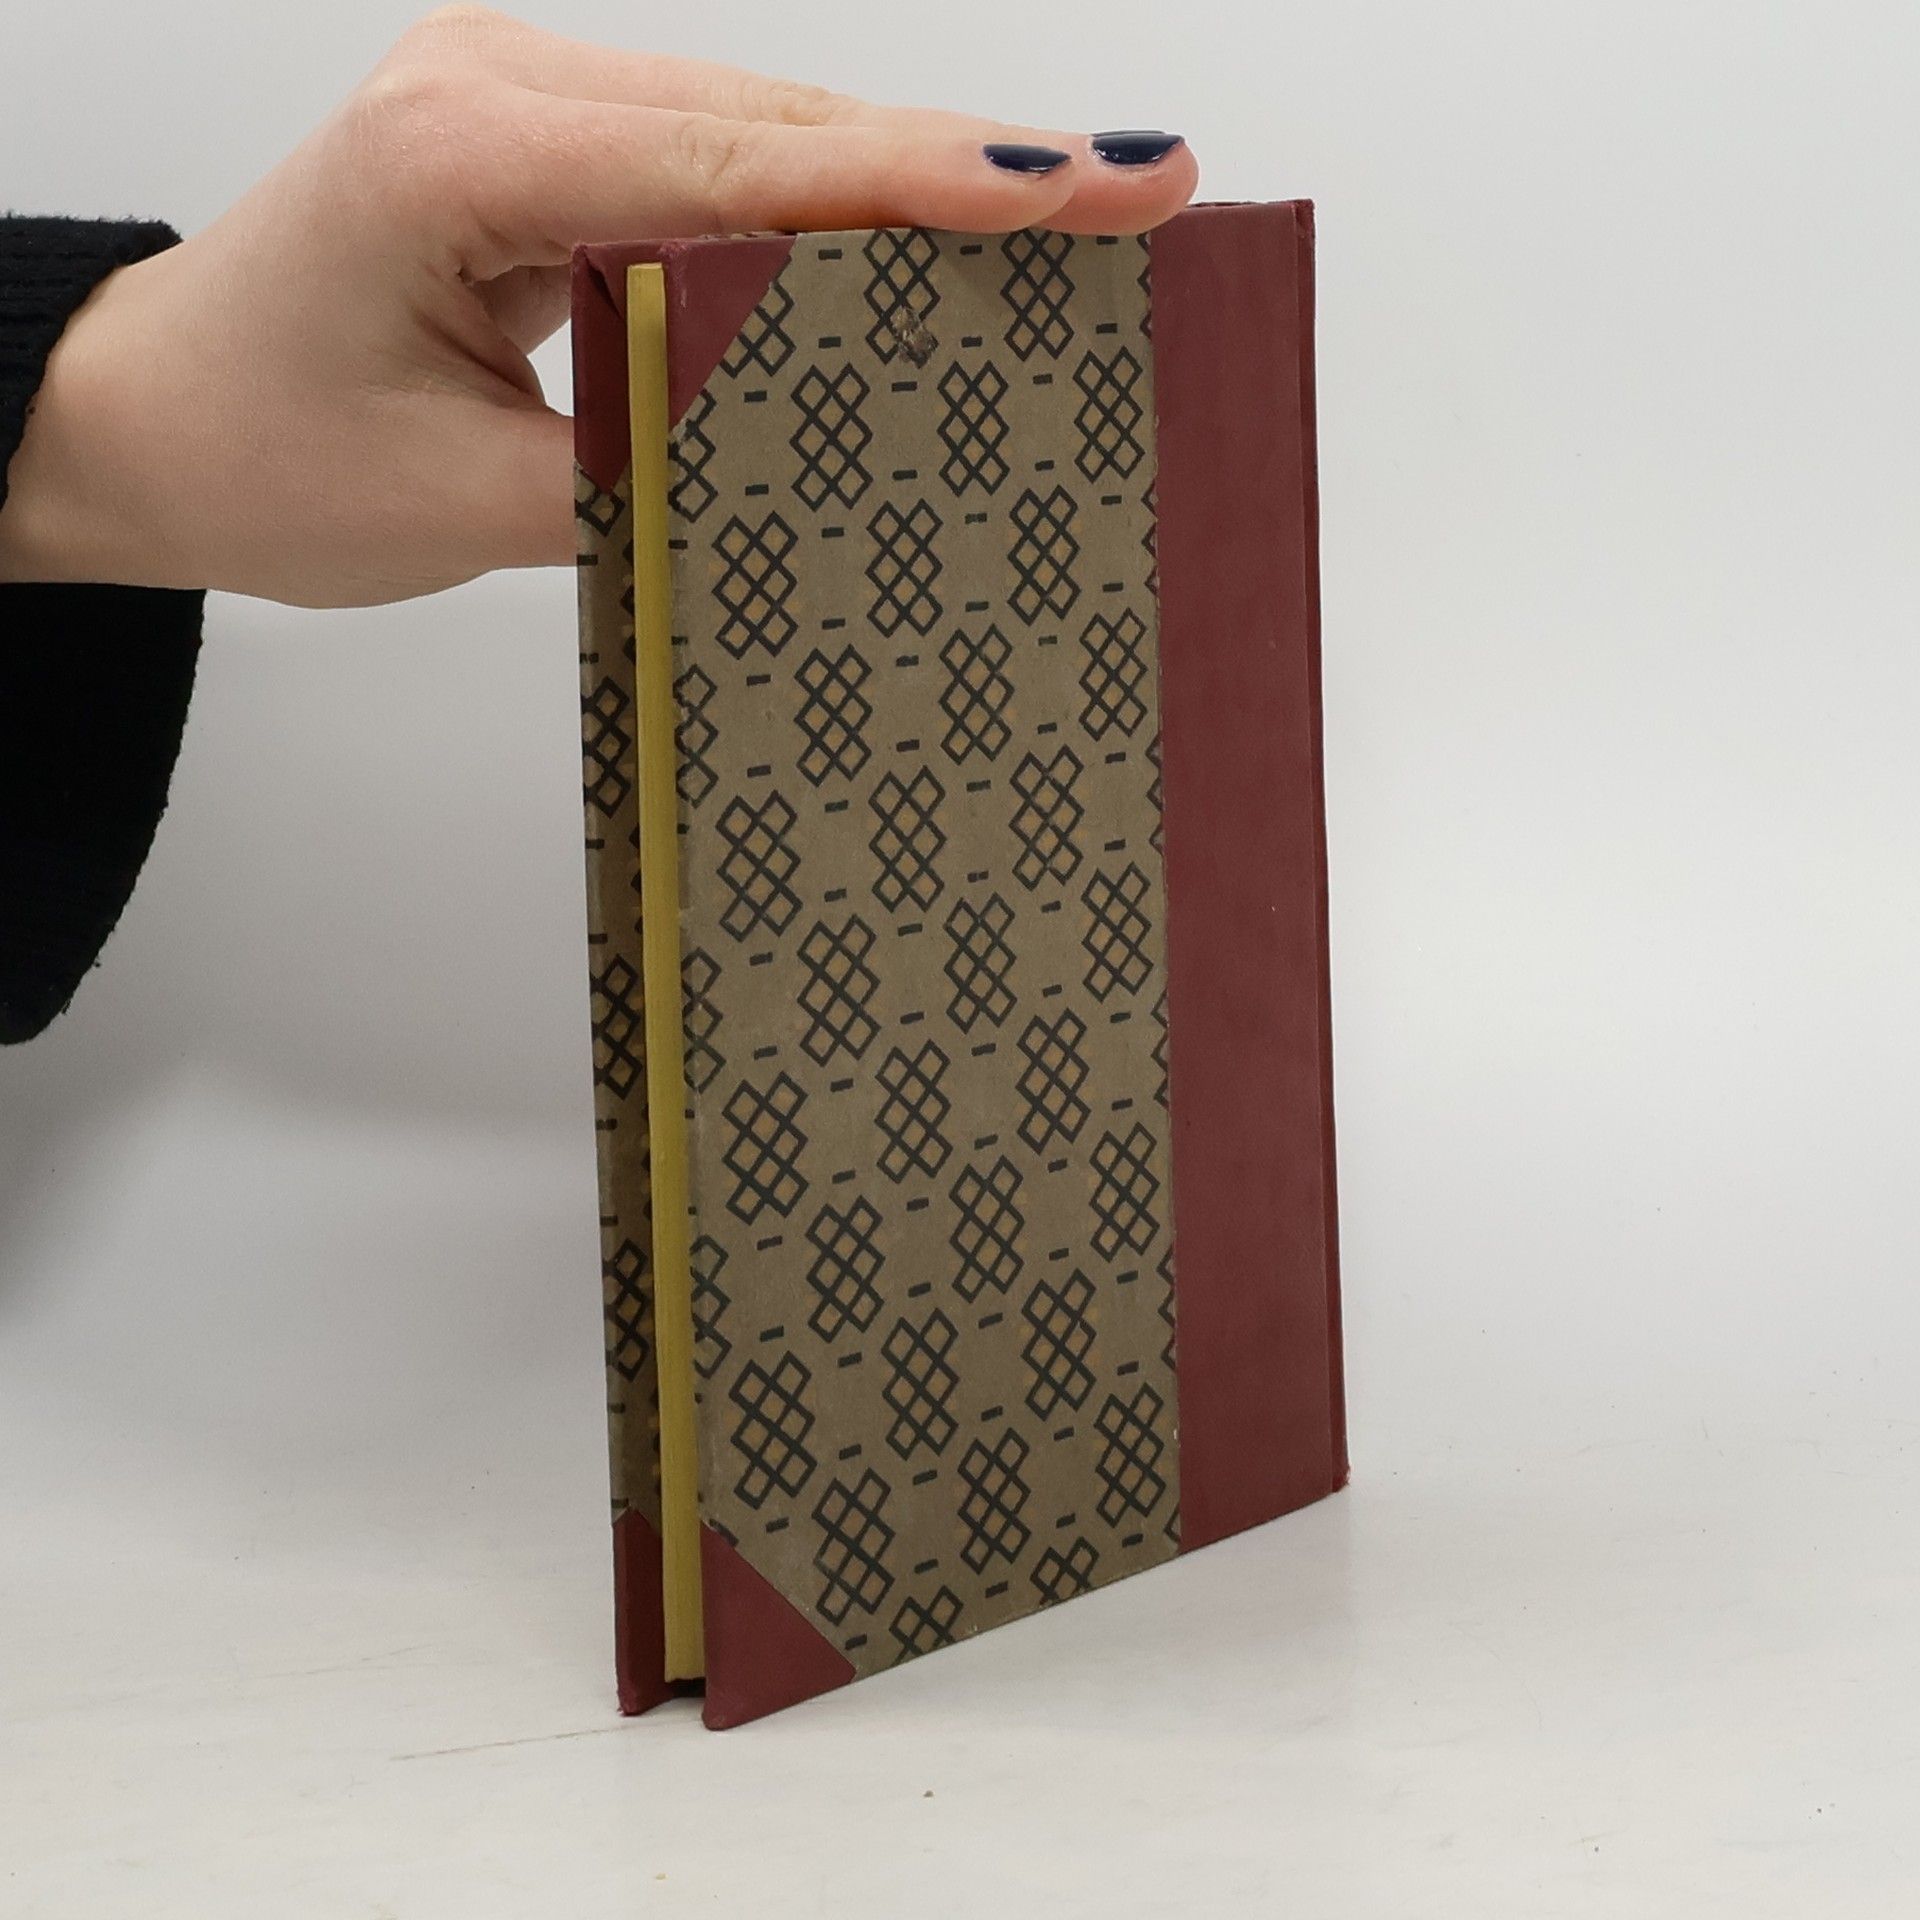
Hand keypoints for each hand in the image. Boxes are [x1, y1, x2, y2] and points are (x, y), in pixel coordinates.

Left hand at [0, 7, 1197, 606]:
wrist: (150, 420)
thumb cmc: (261, 455)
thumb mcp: (466, 505)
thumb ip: (656, 471)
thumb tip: (817, 459)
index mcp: (462, 153)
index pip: (747, 164)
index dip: (931, 182)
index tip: (1088, 187)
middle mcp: (504, 87)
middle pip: (787, 121)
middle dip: (969, 168)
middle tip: (1144, 195)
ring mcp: (531, 100)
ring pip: (770, 134)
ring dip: (915, 189)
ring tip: (1075, 226)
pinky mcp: (552, 144)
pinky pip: (724, 168)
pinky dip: (835, 215)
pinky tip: (928, 247)